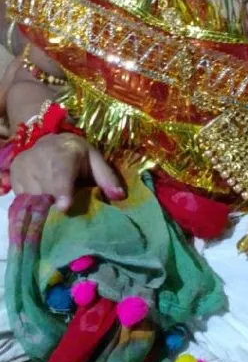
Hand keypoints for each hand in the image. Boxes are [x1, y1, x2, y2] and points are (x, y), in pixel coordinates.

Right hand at [10, 133, 124, 210]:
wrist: (48, 140)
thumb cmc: (76, 154)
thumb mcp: (94, 159)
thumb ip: (107, 177)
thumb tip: (120, 196)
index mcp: (64, 152)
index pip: (60, 172)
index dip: (62, 190)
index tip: (64, 207)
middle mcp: (40, 158)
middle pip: (45, 191)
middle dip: (55, 207)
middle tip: (66, 220)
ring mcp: (23, 169)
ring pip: (32, 199)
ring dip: (44, 211)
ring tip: (55, 215)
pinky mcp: (14, 178)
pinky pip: (22, 202)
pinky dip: (33, 209)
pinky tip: (43, 209)